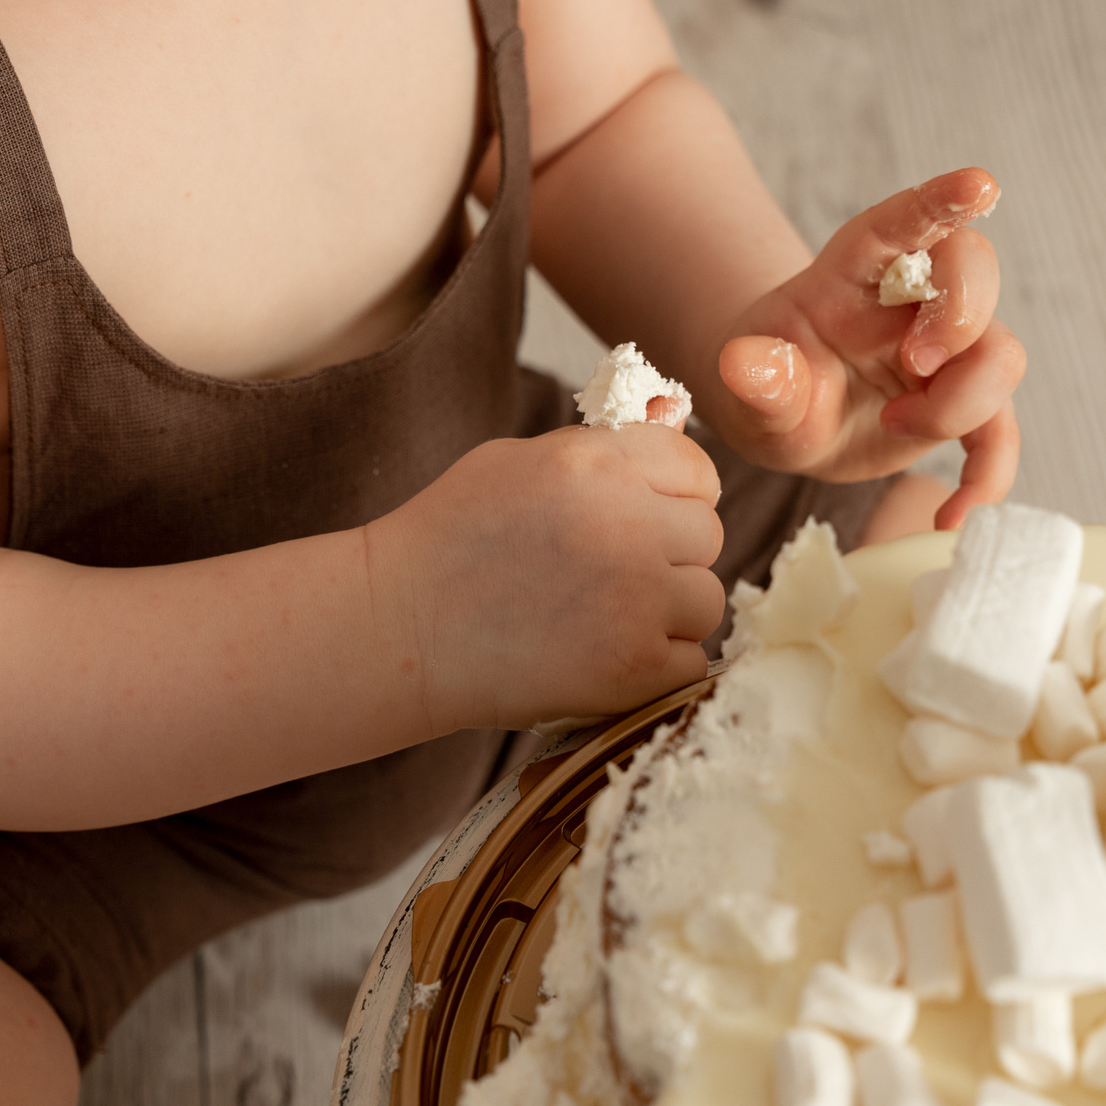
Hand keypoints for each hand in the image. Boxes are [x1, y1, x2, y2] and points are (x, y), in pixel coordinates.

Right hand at [369, 426, 723, 729]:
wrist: (397, 628)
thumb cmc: (450, 539)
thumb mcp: (519, 462)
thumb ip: (603, 453)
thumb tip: (675, 437)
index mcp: (599, 463)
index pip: (697, 471)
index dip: (676, 497)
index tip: (649, 519)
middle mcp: (627, 524)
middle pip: (707, 536)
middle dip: (672, 555)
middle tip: (615, 576)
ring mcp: (635, 600)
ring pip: (707, 602)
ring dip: (670, 613)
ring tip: (605, 619)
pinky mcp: (633, 667)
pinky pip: (689, 662)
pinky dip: (657, 666)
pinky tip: (602, 657)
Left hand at [707, 169, 1023, 529]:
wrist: (785, 418)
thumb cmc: (768, 384)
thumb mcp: (748, 385)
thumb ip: (756, 376)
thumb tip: (749, 363)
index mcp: (855, 271)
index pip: (903, 221)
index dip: (941, 201)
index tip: (980, 185)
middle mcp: (911, 300)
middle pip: (973, 274)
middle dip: (958, 319)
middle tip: (912, 367)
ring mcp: (946, 351)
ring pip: (999, 354)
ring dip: (958, 403)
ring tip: (891, 431)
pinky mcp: (962, 405)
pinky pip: (999, 432)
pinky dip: (988, 475)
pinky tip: (956, 516)